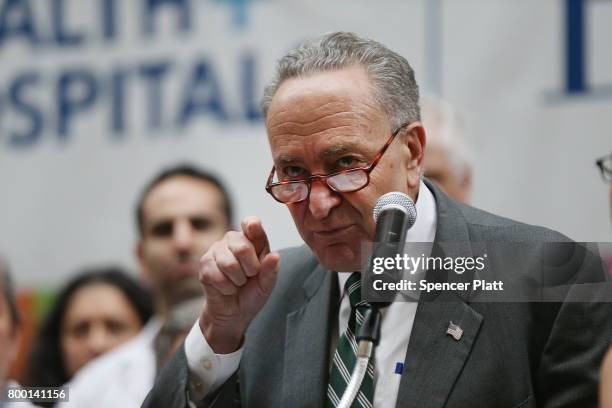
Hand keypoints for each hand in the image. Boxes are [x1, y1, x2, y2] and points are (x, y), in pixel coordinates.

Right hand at [198, 216, 279, 352]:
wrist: (234, 312)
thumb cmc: (252, 293)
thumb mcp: (267, 284)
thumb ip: (271, 270)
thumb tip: (275, 256)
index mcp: (252, 240)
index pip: (251, 224)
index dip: (252, 225)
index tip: (253, 226)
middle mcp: (233, 240)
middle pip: (243, 247)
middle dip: (251, 269)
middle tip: (250, 276)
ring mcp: (216, 250)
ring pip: (229, 263)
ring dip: (238, 280)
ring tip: (238, 283)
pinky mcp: (204, 264)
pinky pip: (216, 276)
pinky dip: (226, 288)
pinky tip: (226, 288)